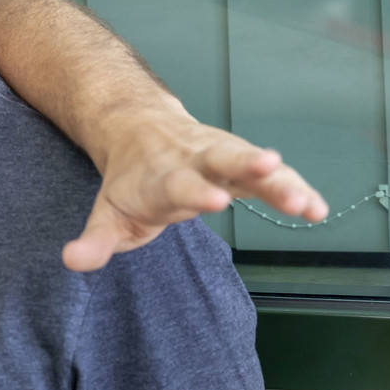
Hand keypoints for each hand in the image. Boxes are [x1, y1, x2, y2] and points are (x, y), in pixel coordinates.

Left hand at [62, 113, 327, 271]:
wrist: (138, 128)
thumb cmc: (129, 181)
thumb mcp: (107, 213)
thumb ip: (95, 241)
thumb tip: (72, 261)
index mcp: (160, 175)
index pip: (178, 183)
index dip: (196, 192)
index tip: (214, 200)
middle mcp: (194, 159)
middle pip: (223, 158)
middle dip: (246, 164)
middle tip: (269, 168)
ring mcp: (221, 157)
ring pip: (253, 162)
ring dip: (281, 179)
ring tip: (306, 202)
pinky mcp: (243, 163)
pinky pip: (274, 176)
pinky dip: (296, 189)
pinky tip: (317, 211)